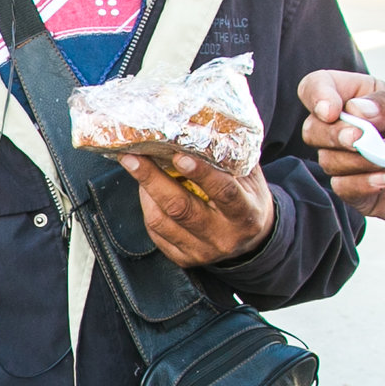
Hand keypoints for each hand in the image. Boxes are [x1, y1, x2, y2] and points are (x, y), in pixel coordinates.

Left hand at [116, 149, 273, 266]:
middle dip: (153, 180)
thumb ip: (229, 156)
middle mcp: (223, 237)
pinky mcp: (184, 259)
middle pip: (181, 209)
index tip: (178, 155)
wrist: (251, 239)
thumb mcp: (249, 177)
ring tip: (136, 166)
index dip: (201, 174)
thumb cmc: (247, 197)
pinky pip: (156, 233)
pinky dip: (147, 208)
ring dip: (145, 191)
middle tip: (133, 157)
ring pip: (162, 222)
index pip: (224, 193)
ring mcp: (202, 251)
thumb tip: (197, 126)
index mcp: (245, 214)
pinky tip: (146, 189)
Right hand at [298, 70, 384, 226]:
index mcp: (357, 98)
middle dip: (335, 135)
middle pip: (312, 128)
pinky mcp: (353, 190)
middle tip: (362, 139)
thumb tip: (355, 110)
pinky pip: (341, 187)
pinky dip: (363, 183)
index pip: (316, 87)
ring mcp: (347, 160)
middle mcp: (345, 128)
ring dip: (359, 160)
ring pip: (327, 160)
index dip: (316, 96)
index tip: (333, 111)